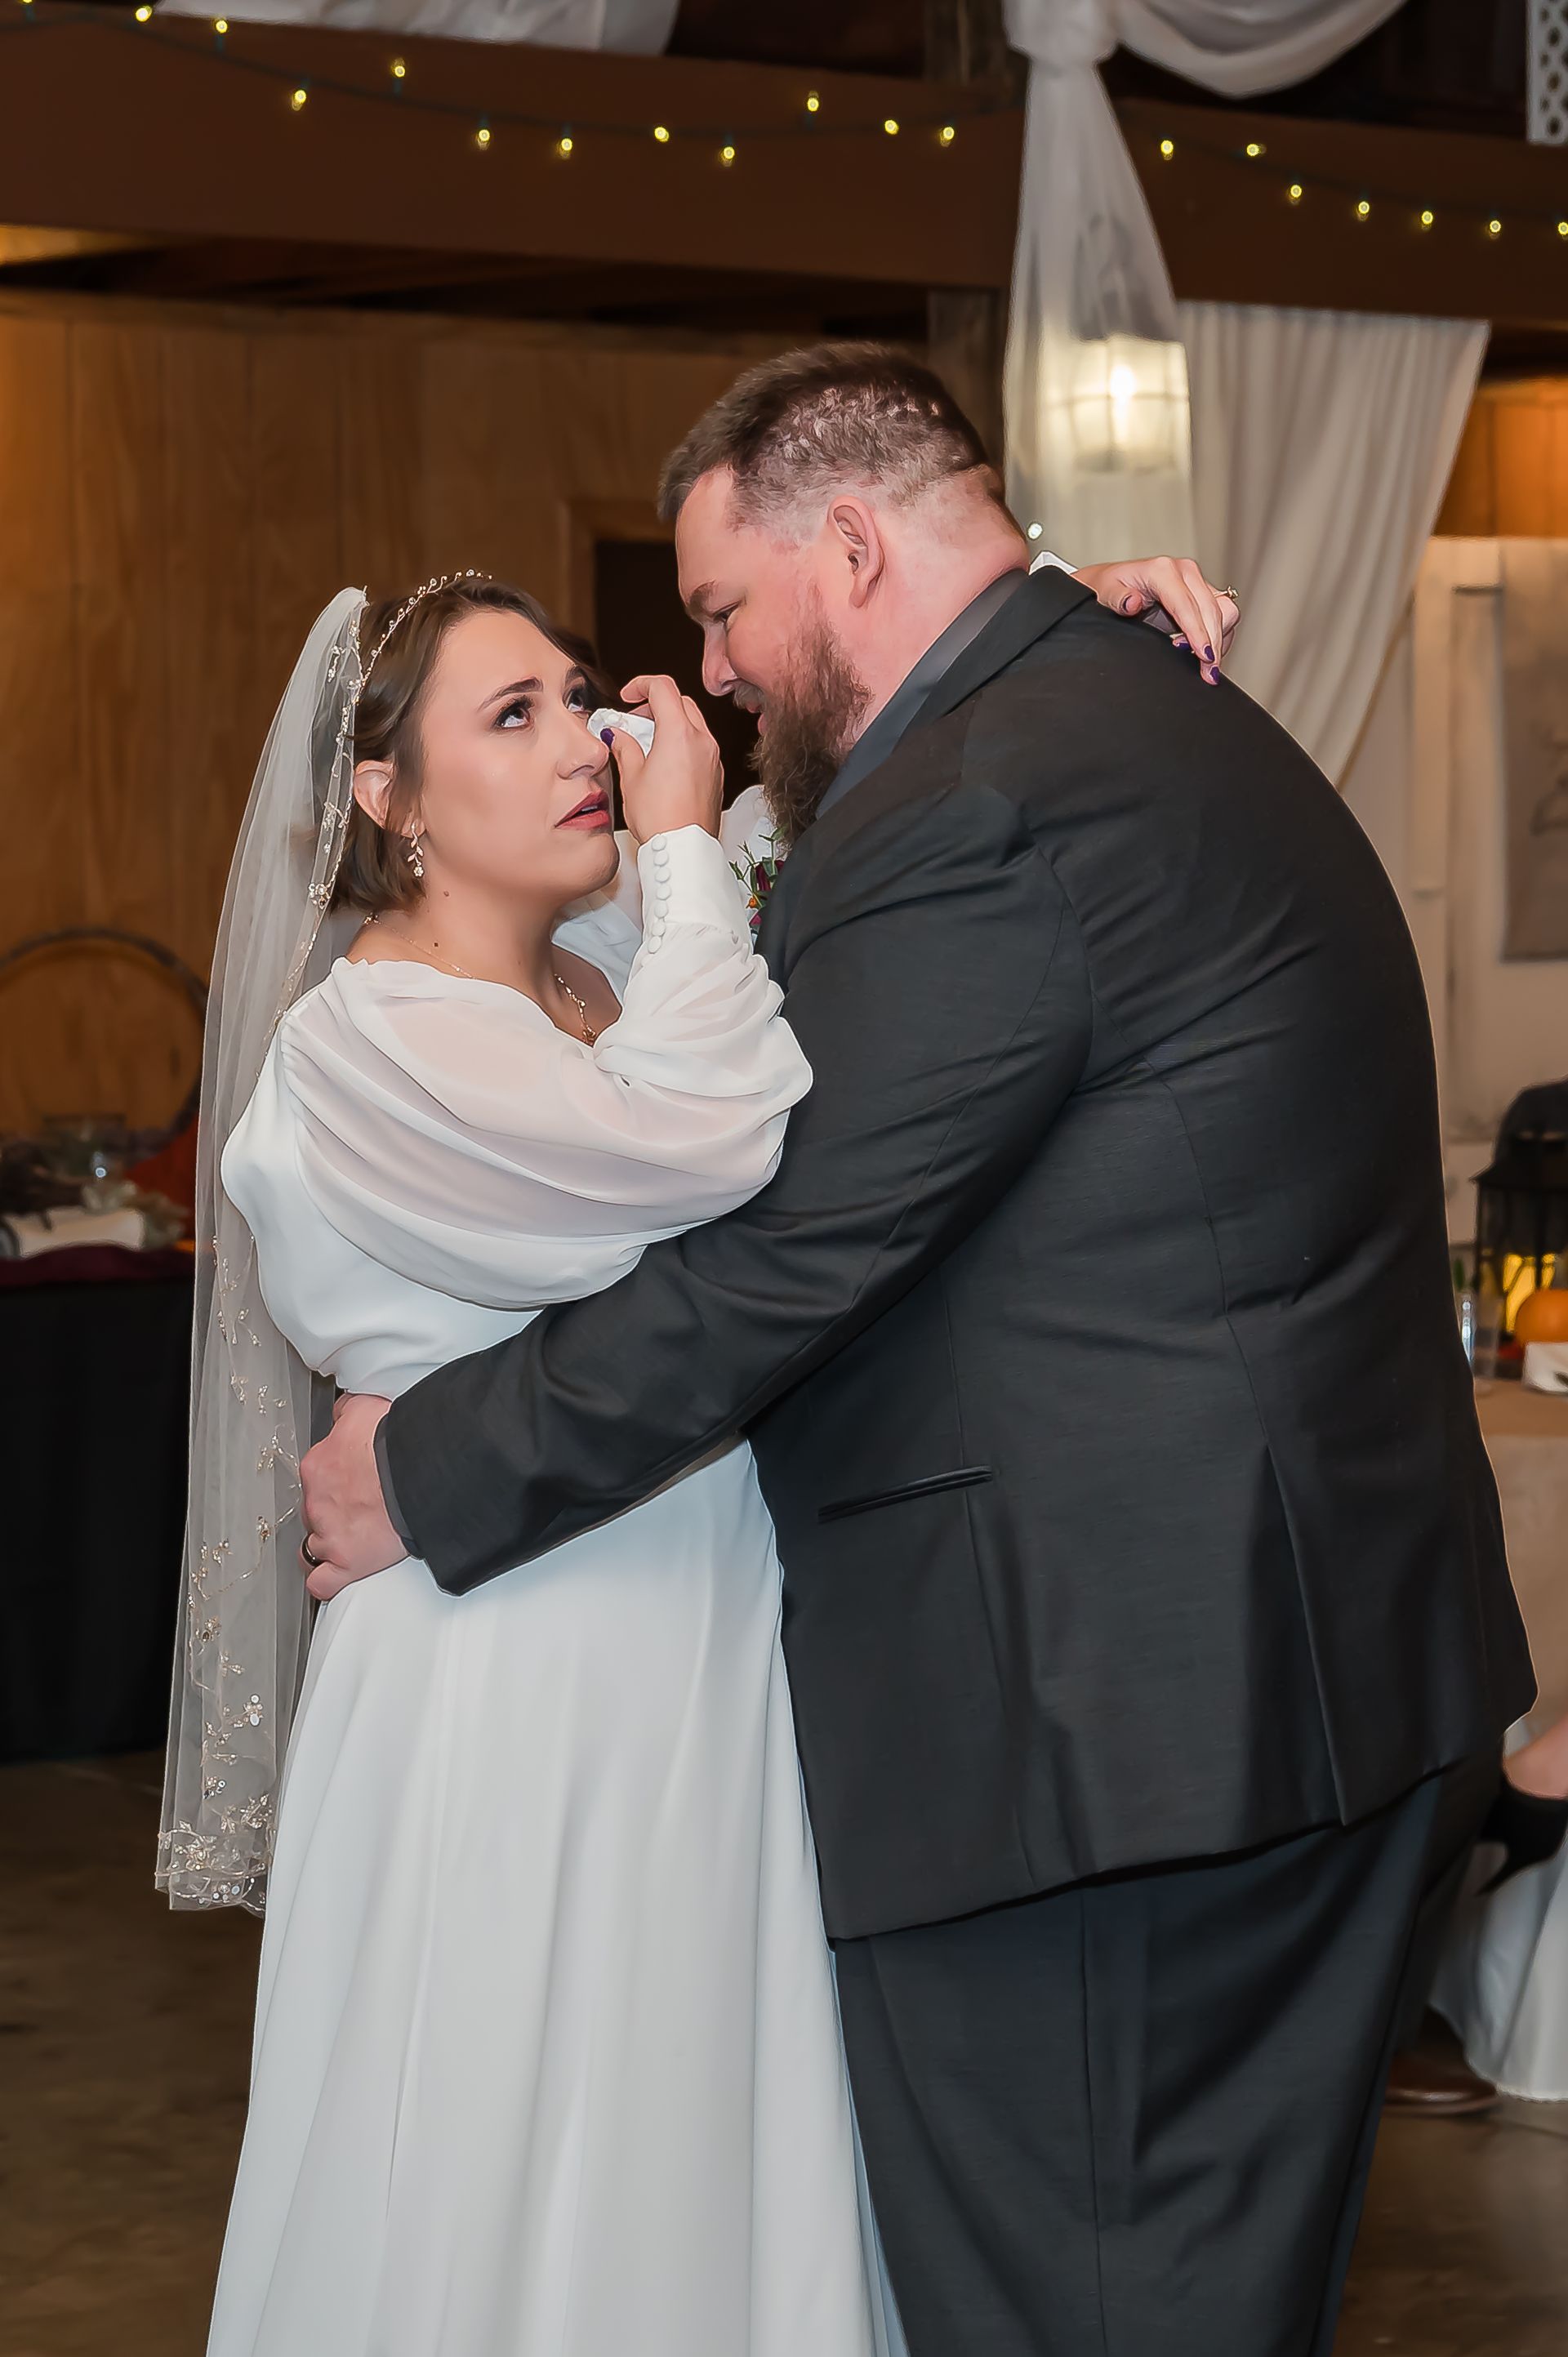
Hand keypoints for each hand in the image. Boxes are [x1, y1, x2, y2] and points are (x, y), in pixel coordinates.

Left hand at [298, 1392, 401, 1601]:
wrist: (422, 1472)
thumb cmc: (400, 1441)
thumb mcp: (366, 1406)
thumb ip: (346, 1411)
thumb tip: (340, 1411)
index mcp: (318, 1466)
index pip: (316, 1479)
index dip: (336, 1483)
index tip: (354, 1484)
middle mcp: (316, 1502)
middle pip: (314, 1513)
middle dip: (332, 1514)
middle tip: (361, 1511)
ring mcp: (329, 1535)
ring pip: (311, 1548)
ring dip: (326, 1547)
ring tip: (348, 1543)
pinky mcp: (346, 1563)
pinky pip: (321, 1583)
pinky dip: (327, 1581)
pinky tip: (338, 1575)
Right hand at [614, 674, 723, 844]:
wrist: (684, 849)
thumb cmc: (659, 818)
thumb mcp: (632, 778)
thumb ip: (625, 747)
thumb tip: (618, 735)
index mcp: (679, 734)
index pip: (663, 688)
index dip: (641, 684)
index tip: (628, 696)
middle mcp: (702, 740)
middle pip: (681, 701)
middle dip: (656, 704)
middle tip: (635, 721)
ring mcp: (712, 757)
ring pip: (693, 722)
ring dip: (670, 723)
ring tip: (648, 743)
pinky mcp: (716, 774)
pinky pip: (701, 745)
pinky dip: (683, 742)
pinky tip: (665, 761)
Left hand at [1072, 558, 1239, 685]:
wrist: (1111, 583)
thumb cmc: (1108, 588)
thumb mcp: (1106, 593)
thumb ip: (1119, 599)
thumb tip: (1133, 603)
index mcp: (1162, 570)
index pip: (1187, 605)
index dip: (1199, 633)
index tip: (1204, 657)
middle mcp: (1184, 572)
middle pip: (1213, 610)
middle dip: (1214, 644)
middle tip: (1208, 674)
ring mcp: (1196, 581)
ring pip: (1225, 611)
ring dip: (1220, 639)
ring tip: (1204, 664)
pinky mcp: (1203, 593)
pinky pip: (1224, 615)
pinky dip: (1220, 636)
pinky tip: (1204, 653)